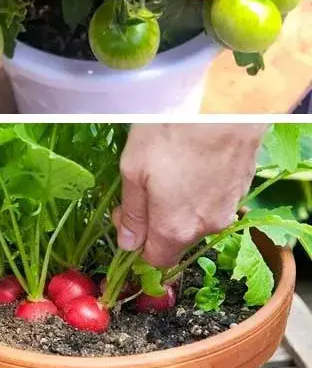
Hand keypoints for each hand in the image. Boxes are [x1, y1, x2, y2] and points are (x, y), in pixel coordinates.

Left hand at [115, 124, 266, 266]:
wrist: (225, 107)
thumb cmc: (171, 133)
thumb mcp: (134, 170)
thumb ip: (132, 213)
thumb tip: (127, 244)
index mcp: (175, 228)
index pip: (155, 260)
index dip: (135, 243)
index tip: (124, 213)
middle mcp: (207, 226)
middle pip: (175, 239)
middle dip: (155, 222)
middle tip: (141, 186)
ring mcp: (229, 208)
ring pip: (195, 219)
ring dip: (177, 204)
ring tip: (167, 168)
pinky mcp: (242, 189)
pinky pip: (213, 201)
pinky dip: (198, 191)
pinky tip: (189, 163)